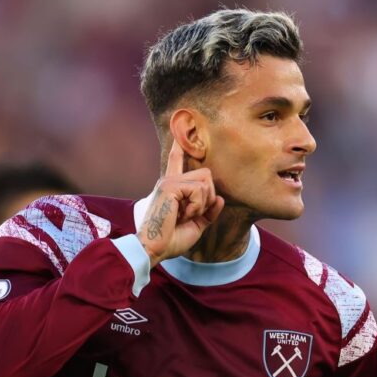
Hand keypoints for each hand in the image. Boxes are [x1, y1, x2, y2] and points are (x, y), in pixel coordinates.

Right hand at [138, 140, 224, 263]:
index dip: (179, 146)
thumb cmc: (171, 240)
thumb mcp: (196, 225)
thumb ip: (208, 212)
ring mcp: (169, 182)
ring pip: (205, 181)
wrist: (155, 249)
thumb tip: (220, 199)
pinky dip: (197, 206)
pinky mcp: (170, 186)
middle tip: (193, 214)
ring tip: (185, 216)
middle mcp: (169, 181)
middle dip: (208, 197)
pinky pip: (199, 190)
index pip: (176, 161)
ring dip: (202, 203)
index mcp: (173, 188)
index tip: (180, 127)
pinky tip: (183, 215)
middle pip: (206, 174)